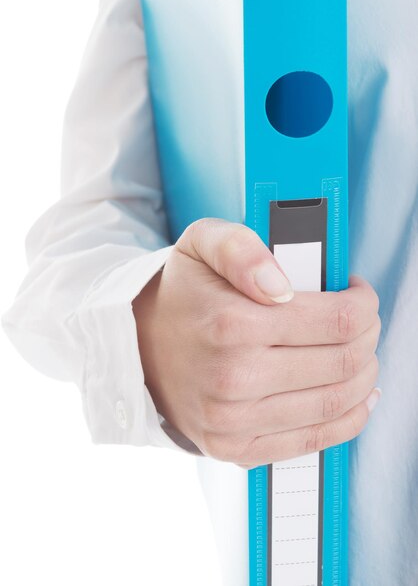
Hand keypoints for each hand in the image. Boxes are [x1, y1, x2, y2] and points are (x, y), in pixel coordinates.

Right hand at [132, 218, 380, 468]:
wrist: (140, 347)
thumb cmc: (183, 294)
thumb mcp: (202, 244)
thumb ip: (241, 248)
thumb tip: (280, 285)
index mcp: (232, 322)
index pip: (339, 319)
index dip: (364, 304)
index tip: (358, 294)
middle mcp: (235, 378)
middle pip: (346, 361)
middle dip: (368, 336)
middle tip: (361, 322)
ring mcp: (235, 420)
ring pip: (338, 401)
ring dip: (364, 374)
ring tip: (359, 353)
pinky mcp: (237, 447)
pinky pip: (315, 440)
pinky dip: (349, 418)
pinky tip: (356, 398)